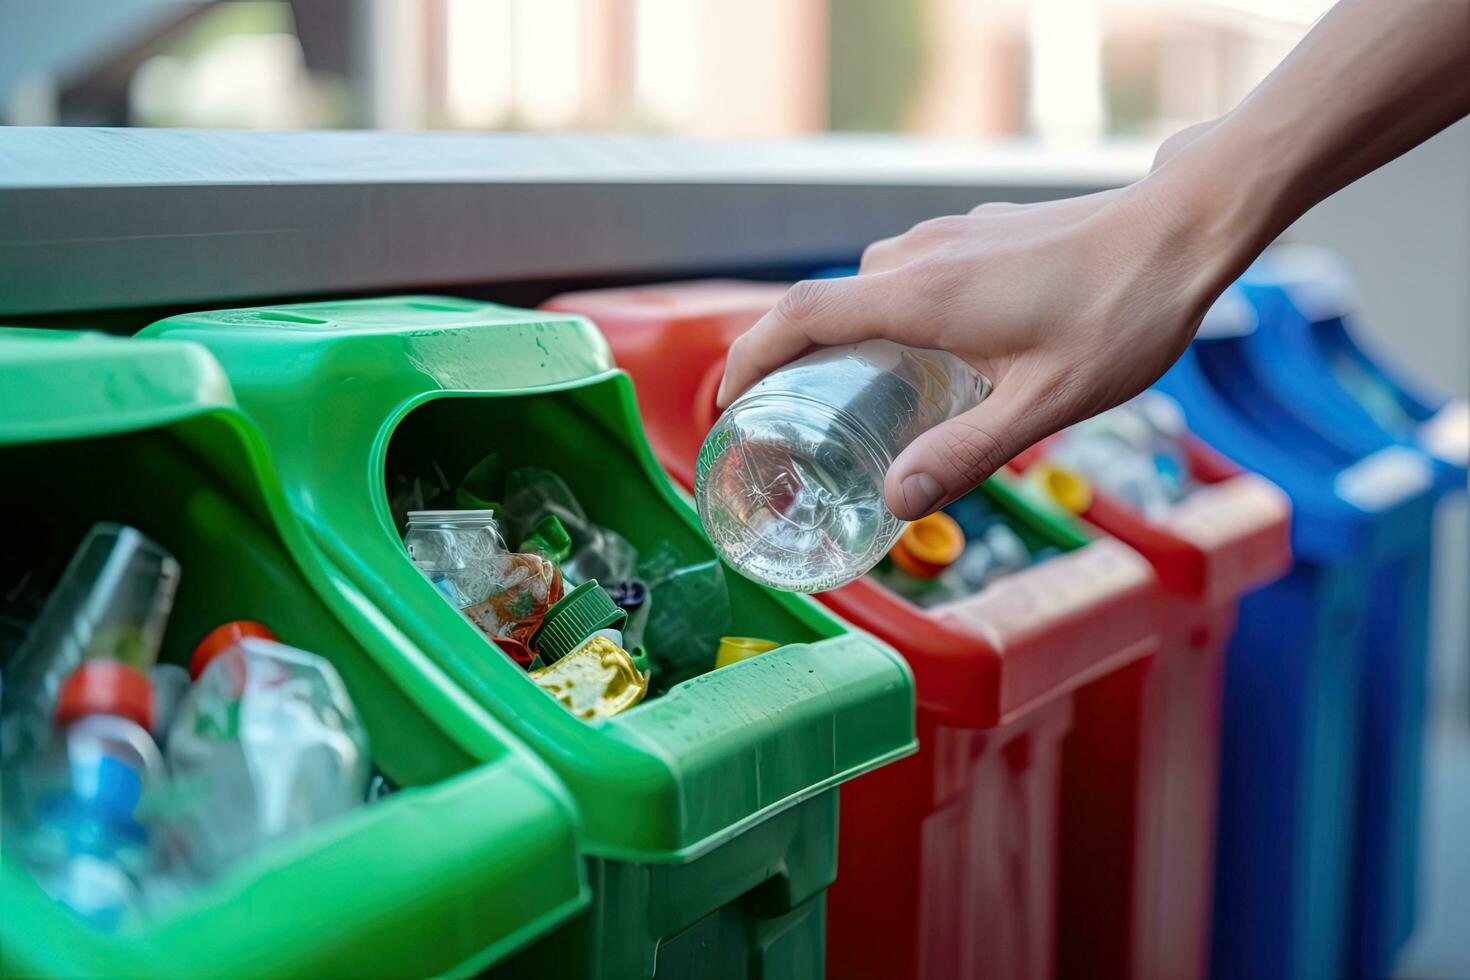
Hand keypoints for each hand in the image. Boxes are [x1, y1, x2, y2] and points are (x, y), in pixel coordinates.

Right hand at [716, 176, 1240, 520]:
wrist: (1183, 229)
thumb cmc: (1121, 314)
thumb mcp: (1044, 404)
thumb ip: (966, 453)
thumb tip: (895, 501)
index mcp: (920, 297)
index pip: (800, 316)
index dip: (750, 356)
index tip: (728, 397)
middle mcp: (922, 258)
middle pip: (826, 304)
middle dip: (794, 358)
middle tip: (790, 418)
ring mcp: (951, 238)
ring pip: (869, 287)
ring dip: (847, 335)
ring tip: (857, 395)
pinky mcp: (979, 234)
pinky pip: (909, 274)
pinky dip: (890, 313)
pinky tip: (932, 354)